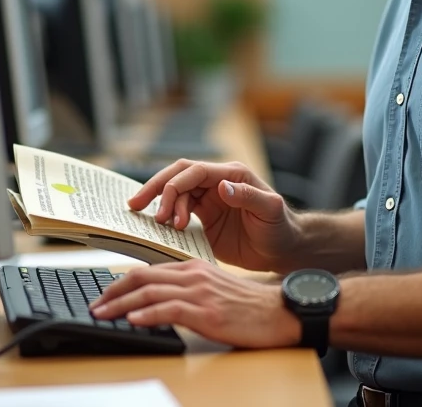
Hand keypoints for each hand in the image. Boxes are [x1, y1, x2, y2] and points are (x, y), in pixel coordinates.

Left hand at [90, 260, 299, 348]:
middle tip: (95, 305)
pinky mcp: (206, 310)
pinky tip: (133, 320)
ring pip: (150, 292)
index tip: (105, 295)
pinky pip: (169, 309)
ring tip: (102, 314)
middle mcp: (193, 275)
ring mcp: (199, 292)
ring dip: (120, 304)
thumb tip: (158, 303)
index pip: (148, 270)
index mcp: (193, 267)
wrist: (280, 312)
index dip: (122, 282)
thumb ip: (187, 291)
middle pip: (142, 277)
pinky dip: (147, 314)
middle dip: (113, 291)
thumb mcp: (213, 291)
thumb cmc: (249, 307)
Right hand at [129, 159, 297, 271]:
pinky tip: (155, 229)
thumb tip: (222, 186)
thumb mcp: (271, 210)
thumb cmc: (281, 227)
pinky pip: (177, 212)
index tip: (165, 211)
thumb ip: (249, 196)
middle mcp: (216, 183)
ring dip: (161, 206)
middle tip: (138, 206)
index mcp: (231, 175)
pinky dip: (165, 218)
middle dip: (156, 188)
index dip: (175, 186)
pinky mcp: (203, 218)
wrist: (283, 250)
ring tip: (156, 225)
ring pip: (175, 193)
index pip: (195, 172)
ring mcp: (209, 200)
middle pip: (178, 176)